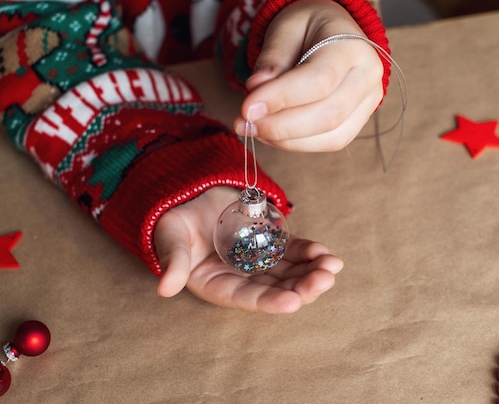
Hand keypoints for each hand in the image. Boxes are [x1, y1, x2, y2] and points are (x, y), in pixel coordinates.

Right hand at [153, 186, 343, 312]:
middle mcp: (243, 278)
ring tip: (333, 266)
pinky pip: (293, 251)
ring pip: (291, 272)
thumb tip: (165, 289)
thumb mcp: (170, 240)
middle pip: (278, 288)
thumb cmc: (174, 223)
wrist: (187, 197)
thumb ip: (173, 262)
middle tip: (324, 279)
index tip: (294, 301)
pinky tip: (324, 253)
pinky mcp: (270, 241)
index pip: (249, 298)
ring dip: (312, 271)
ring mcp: (259, 260)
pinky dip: (309, 252)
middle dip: (303, 287)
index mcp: (220, 285)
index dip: (271, 301)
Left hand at [234, 0, 383, 151]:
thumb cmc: (307, 27)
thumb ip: (272, 59)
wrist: (331, 31)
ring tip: (254, 129)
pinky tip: (272, 135)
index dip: (281, 98)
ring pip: (331, 136)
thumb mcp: (285, 28)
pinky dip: (296, 144)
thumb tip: (258, 89)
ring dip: (286, 140)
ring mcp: (368, 102)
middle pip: (328, 115)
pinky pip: (329, 143)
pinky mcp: (358, 122)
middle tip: (244, 124)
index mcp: (352, 47)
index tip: (247, 108)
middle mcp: (368, 77)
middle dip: (281, 126)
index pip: (319, 80)